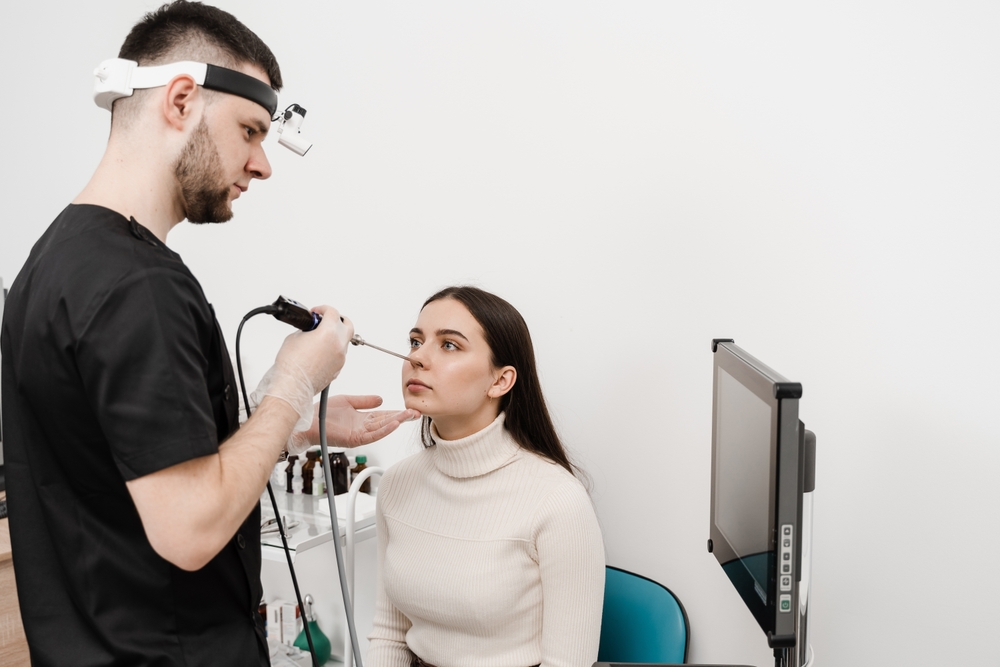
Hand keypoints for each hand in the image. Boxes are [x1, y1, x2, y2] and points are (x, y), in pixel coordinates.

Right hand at [274, 304, 353, 392]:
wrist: (293, 385)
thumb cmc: (292, 365)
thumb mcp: (295, 337)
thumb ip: (307, 330)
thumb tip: (311, 330)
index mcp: (329, 333)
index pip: (332, 312)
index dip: (323, 309)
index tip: (316, 312)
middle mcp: (338, 345)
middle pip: (347, 324)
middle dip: (338, 319)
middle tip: (327, 319)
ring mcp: (340, 358)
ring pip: (344, 341)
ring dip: (335, 336)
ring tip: (321, 337)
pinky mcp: (338, 368)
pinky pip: (339, 354)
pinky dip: (332, 349)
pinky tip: (320, 351)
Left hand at [287, 395, 420, 452]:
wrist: (307, 421)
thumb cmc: (322, 413)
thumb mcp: (348, 401)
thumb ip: (365, 401)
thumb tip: (380, 399)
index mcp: (362, 419)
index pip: (384, 415)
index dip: (397, 412)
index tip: (409, 408)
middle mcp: (362, 427)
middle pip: (386, 422)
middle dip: (402, 417)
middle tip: (416, 413)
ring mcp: (359, 434)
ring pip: (382, 428)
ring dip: (397, 422)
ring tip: (409, 416)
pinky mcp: (353, 439)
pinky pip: (372, 435)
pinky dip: (384, 430)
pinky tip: (394, 424)